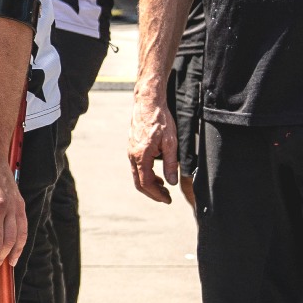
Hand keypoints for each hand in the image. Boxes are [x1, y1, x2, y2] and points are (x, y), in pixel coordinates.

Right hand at [128, 88, 178, 203]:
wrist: (147, 102)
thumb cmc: (160, 120)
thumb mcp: (171, 142)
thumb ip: (171, 163)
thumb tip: (172, 182)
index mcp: (141, 156)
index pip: (146, 183)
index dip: (157, 195)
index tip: (168, 200)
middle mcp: (132, 155)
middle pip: (139, 183)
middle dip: (153, 193)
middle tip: (167, 198)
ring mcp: (131, 151)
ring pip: (137, 175)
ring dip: (150, 184)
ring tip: (164, 188)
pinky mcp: (132, 147)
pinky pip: (137, 167)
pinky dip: (146, 175)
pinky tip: (157, 175)